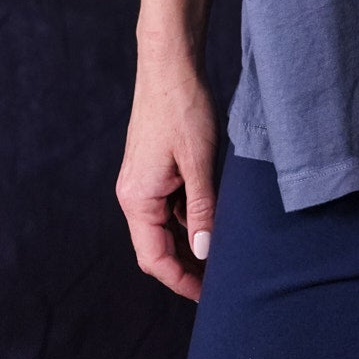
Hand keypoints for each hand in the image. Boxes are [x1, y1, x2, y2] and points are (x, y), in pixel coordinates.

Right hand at [115, 50, 218, 301]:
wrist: (170, 63)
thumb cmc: (182, 107)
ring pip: (165, 227)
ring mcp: (143, 182)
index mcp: (137, 199)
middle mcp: (134, 195)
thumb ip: (202, 209)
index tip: (209, 295)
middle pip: (157, 247)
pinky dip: (190, 217)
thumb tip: (205, 251)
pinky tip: (215, 217)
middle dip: (186, 266)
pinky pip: (170, 206)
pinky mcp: (154, 170)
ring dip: (190, 240)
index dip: (181, 281)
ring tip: (225, 252)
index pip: (154, 259)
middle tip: (222, 279)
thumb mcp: (199, 161)